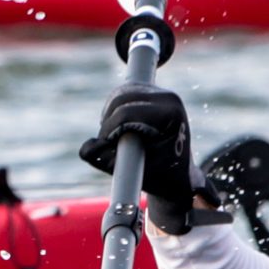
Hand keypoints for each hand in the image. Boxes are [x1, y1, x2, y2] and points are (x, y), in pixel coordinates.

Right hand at [79, 82, 196, 221]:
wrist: (178, 174)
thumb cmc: (158, 176)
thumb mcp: (128, 173)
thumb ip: (101, 159)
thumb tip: (90, 144)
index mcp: (171, 114)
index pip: (126, 113)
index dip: (108, 129)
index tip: (105, 145)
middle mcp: (169, 98)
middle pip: (121, 98)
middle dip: (108, 120)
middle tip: (107, 141)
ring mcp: (163, 93)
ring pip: (121, 93)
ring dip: (110, 114)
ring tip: (113, 135)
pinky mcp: (155, 92)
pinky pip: (125, 93)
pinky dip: (115, 109)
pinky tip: (119, 125)